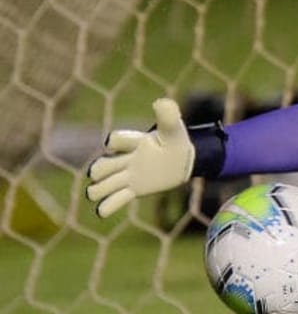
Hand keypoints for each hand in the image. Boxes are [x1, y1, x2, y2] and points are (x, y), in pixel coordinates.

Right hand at [86, 98, 195, 217]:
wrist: (183, 160)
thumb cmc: (176, 141)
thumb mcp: (174, 129)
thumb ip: (168, 116)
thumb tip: (161, 102)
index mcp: (133, 142)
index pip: (116, 140)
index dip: (114, 142)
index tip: (114, 144)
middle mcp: (125, 159)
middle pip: (101, 166)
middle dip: (99, 170)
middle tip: (105, 173)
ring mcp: (127, 175)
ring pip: (102, 184)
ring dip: (98, 189)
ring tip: (101, 192)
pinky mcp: (134, 189)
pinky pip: (115, 200)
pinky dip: (107, 206)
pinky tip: (102, 211)